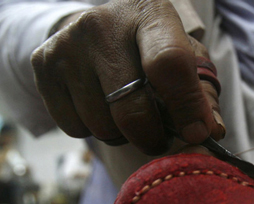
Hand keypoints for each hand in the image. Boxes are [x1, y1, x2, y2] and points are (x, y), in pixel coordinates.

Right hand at [31, 0, 222, 154]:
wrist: (97, 30)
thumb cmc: (152, 50)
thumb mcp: (185, 59)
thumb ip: (202, 97)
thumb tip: (210, 133)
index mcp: (150, 14)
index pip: (169, 63)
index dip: (185, 106)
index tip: (197, 134)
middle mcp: (103, 23)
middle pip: (131, 109)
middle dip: (152, 137)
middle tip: (160, 139)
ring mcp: (68, 44)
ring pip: (101, 126)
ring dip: (121, 135)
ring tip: (126, 112)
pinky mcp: (43, 65)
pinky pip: (74, 129)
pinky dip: (92, 131)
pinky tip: (99, 106)